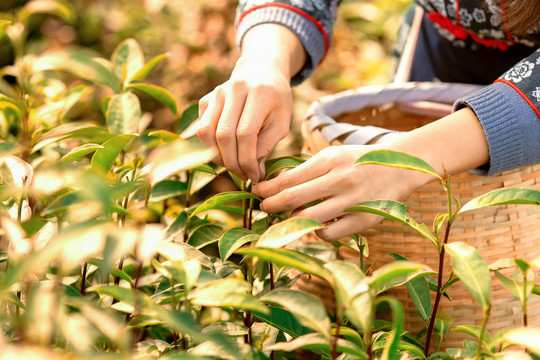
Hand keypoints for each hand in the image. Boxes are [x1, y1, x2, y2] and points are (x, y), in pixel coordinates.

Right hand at [197, 56, 291, 181]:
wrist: (261, 72)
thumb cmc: (276, 102)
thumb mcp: (281, 122)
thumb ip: (267, 146)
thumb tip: (255, 174)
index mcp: (259, 93)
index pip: (245, 134)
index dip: (247, 160)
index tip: (254, 176)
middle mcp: (234, 89)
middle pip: (223, 135)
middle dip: (232, 163)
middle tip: (244, 176)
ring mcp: (216, 93)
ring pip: (206, 133)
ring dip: (218, 157)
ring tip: (234, 166)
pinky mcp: (205, 99)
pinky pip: (201, 129)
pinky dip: (211, 146)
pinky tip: (227, 152)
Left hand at [252, 107, 489, 241]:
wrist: (399, 168)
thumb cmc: (356, 162)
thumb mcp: (331, 156)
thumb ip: (306, 170)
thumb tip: (274, 186)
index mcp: (329, 160)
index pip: (288, 178)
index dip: (268, 188)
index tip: (257, 192)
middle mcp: (340, 179)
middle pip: (293, 198)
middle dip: (271, 205)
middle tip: (264, 208)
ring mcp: (353, 201)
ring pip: (308, 218)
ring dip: (291, 220)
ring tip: (287, 218)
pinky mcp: (364, 220)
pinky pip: (328, 233)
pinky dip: (316, 231)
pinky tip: (316, 224)